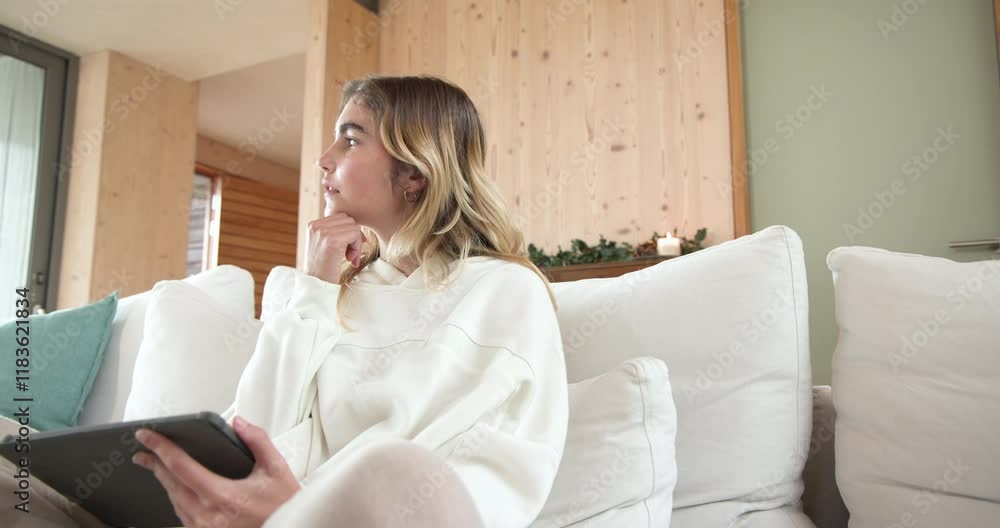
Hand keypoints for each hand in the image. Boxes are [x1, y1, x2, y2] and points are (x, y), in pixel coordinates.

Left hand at [133, 416, 300, 527]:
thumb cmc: (283, 507)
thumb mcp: (277, 470)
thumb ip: (258, 441)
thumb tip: (240, 422)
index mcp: (224, 496)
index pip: (182, 467)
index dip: (161, 448)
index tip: (147, 435)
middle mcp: (208, 516)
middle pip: (171, 484)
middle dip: (154, 463)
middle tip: (143, 449)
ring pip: (173, 501)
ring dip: (164, 481)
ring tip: (157, 466)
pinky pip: (182, 516)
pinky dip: (176, 498)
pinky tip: (176, 489)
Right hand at [305, 212, 367, 283]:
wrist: (316, 285)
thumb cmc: (324, 269)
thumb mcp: (326, 245)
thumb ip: (336, 233)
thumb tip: (357, 225)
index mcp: (313, 225)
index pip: (340, 217)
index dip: (349, 232)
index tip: (349, 249)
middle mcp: (316, 225)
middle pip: (348, 219)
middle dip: (353, 236)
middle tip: (350, 254)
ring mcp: (323, 232)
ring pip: (353, 226)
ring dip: (356, 243)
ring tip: (349, 258)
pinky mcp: (332, 240)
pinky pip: (355, 234)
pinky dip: (357, 247)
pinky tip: (350, 259)